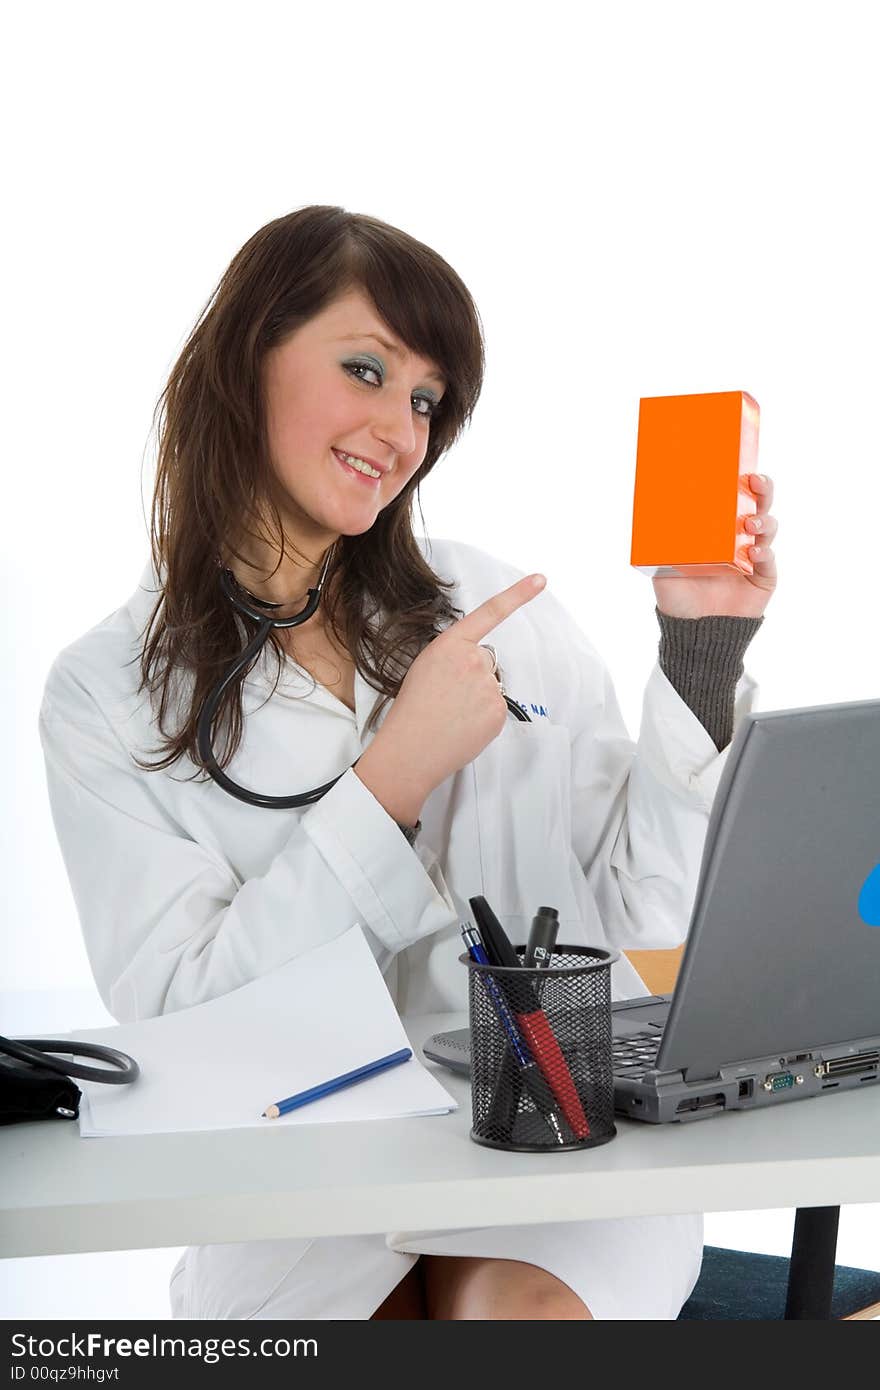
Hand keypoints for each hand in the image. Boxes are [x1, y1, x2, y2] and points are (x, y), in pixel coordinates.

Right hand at [355, 573, 546, 818]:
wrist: (410, 749)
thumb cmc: (411, 710)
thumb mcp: (424, 667)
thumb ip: (453, 656)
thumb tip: (478, 665)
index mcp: (450, 645)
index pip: (489, 613)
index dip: (518, 595)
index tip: (540, 580)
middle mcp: (474, 661)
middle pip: (485, 661)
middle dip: (472, 676)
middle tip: (447, 698)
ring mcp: (489, 686)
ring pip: (490, 686)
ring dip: (477, 698)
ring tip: (452, 715)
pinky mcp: (499, 711)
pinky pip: (496, 708)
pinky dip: (483, 717)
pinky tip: (463, 726)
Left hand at [652, 473, 778, 618]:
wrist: (693, 631)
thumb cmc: (678, 595)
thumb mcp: (663, 562)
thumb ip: (659, 539)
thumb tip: (648, 506)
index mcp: (719, 528)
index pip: (735, 497)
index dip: (742, 480)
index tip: (740, 466)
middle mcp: (740, 538)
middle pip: (759, 505)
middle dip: (763, 489)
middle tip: (755, 481)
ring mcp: (754, 557)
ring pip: (768, 529)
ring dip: (762, 522)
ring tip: (748, 524)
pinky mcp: (763, 578)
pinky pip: (769, 562)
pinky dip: (764, 555)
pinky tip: (754, 554)